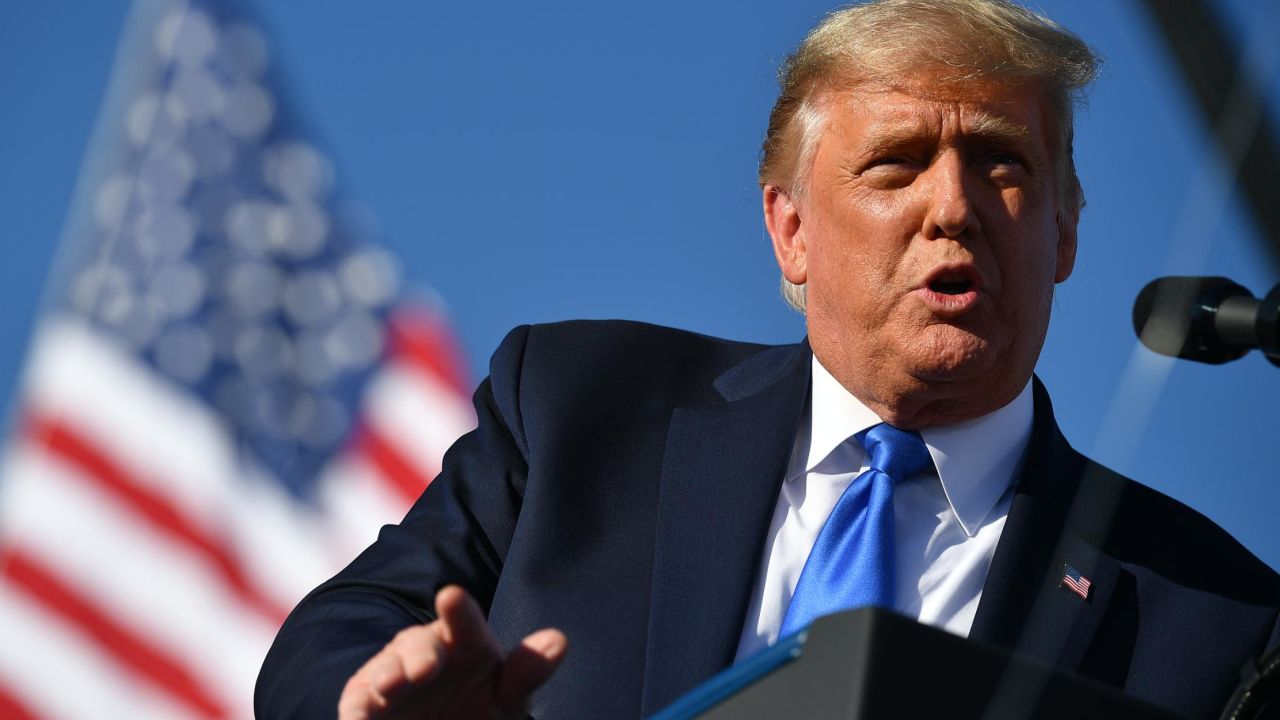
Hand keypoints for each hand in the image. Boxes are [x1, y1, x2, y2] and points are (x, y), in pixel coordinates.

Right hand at [338, 585, 567, 719]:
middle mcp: (424, 653)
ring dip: (386, 676)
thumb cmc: (477, 709)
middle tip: (426, 667)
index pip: (462, 621)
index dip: (458, 610)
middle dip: (420, 652)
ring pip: (383, 670)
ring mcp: (391, 677)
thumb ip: (526, 672)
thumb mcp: (505, 699)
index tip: (451, 596)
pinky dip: (360, 707)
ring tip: (395, 684)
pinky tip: (366, 713)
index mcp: (464, 643)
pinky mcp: (364, 705)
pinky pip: (358, 702)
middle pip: (418, 644)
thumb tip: (558, 639)